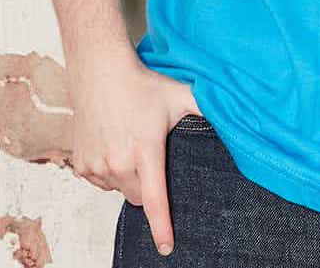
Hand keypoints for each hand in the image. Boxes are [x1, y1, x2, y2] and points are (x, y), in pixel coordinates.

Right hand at [68, 49, 201, 255]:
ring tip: (132, 144)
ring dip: (128, 178)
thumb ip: (207, 108)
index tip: (167, 247)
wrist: (101, 72)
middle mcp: (119, 163)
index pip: (155, 199)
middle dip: (149, 186)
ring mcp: (97, 166)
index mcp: (146, 151)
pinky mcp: (82, 165)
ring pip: (119, 190)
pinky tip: (115, 146)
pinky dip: (110, 172)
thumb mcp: (181, 94)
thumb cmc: (143, 83)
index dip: (162, 226)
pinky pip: (101, 182)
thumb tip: (238, 113)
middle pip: (139, 197)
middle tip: (152, 157)